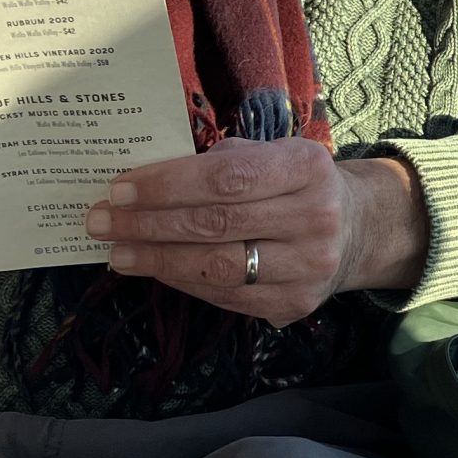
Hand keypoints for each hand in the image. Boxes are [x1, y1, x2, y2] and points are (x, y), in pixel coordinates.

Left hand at [89, 139, 429, 327]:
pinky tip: (154, 268)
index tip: (119, 189)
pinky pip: (225, 296)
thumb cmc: (295, 184)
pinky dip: (182, 282)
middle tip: (100, 220)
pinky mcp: (295, 305)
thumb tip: (146, 178)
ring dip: (156, 259)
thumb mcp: (273, 153)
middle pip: (216, 224)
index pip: (226, 178)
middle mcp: (316, 218)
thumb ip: (222, 160)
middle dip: (148, 223)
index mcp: (307, 167)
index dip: (166, 185)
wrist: (357, 230)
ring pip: (216, 267)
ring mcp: (309, 267)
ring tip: (116, 252)